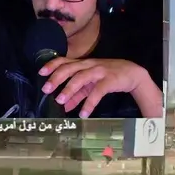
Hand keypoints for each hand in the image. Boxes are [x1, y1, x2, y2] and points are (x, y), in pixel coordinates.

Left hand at [39, 57, 161, 117]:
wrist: (133, 73)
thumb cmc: (110, 77)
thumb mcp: (92, 84)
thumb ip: (78, 94)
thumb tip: (64, 106)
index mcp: (84, 64)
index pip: (65, 61)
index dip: (52, 65)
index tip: (41, 73)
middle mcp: (89, 65)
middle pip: (69, 68)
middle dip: (56, 79)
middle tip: (46, 90)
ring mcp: (100, 71)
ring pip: (81, 78)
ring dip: (69, 90)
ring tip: (60, 102)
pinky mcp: (110, 80)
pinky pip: (97, 92)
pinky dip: (89, 103)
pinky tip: (83, 113)